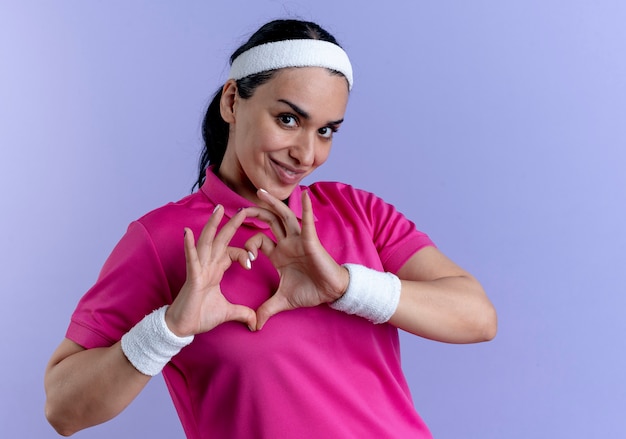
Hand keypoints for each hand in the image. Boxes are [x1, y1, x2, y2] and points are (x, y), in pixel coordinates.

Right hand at [165, 205, 256, 335]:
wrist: (183, 328)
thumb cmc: (201, 316)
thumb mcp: (228, 313)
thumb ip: (243, 313)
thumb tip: (256, 322)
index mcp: (215, 270)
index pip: (232, 253)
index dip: (243, 254)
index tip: (251, 264)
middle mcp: (207, 265)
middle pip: (221, 240)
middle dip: (231, 224)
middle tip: (243, 208)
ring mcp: (199, 269)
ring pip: (206, 242)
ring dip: (212, 226)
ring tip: (218, 210)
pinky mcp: (192, 277)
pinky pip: (191, 259)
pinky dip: (189, 245)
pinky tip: (187, 232)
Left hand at [245, 189, 349, 329]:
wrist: (331, 293)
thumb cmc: (310, 291)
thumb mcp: (283, 301)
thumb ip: (267, 310)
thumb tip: (254, 326)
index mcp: (278, 253)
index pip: (258, 240)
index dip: (248, 245)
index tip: (245, 259)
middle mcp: (287, 242)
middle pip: (268, 222)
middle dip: (255, 213)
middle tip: (240, 208)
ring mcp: (298, 239)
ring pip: (283, 216)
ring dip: (273, 203)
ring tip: (261, 192)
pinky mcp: (311, 241)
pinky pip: (307, 222)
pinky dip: (306, 209)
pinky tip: (304, 195)